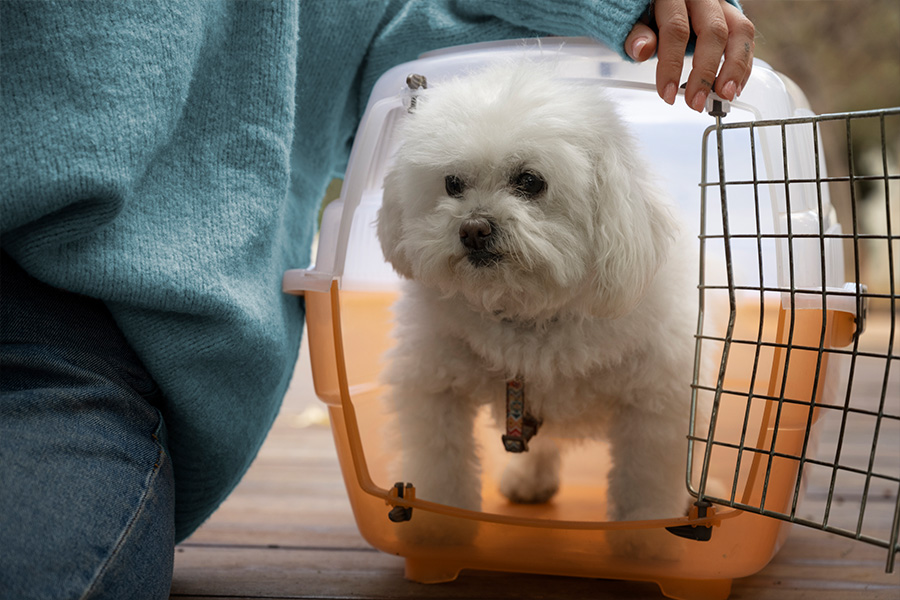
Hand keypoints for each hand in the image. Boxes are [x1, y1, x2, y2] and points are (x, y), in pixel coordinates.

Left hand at [624, 0, 754, 110]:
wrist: (664, 1)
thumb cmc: (649, 12)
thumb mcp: (634, 20)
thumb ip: (636, 34)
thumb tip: (642, 50)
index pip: (676, 29)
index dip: (672, 65)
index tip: (668, 94)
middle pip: (713, 32)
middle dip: (706, 72)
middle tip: (697, 101)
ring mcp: (721, 6)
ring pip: (740, 31)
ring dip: (735, 68)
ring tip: (725, 95)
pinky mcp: (732, 16)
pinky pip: (746, 37)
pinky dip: (743, 63)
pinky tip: (734, 85)